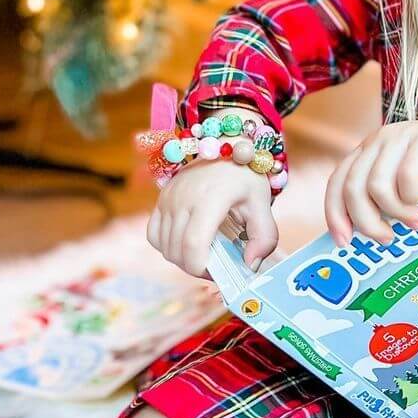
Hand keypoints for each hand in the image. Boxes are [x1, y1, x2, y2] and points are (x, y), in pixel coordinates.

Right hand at [147, 157, 277, 277]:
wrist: (226, 146)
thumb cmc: (245, 176)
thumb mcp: (263, 203)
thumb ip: (264, 237)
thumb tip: (250, 266)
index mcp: (210, 198)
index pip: (193, 245)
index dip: (202, 269)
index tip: (219, 271)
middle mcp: (183, 198)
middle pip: (177, 252)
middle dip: (196, 267)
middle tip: (216, 264)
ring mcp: (168, 198)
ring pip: (164, 247)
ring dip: (183, 259)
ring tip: (204, 252)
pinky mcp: (161, 199)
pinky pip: (153, 235)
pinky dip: (167, 246)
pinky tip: (186, 243)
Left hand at [324, 111, 417, 245]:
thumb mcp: (412, 187)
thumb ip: (389, 204)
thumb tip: (370, 247)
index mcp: (370, 153)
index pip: (338, 183)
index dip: (336, 215)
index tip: (345, 243)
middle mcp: (380, 141)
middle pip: (352, 189)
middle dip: (367, 222)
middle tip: (388, 239)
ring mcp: (402, 136)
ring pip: (376, 187)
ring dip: (395, 214)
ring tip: (416, 224)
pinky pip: (407, 178)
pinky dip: (413, 198)